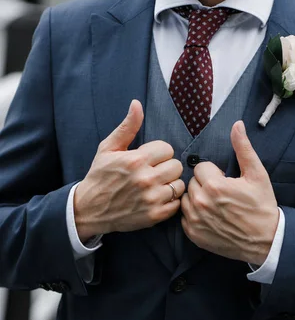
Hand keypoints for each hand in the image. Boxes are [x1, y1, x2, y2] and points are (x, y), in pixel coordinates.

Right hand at [74, 100, 184, 241]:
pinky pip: (177, 203)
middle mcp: (146, 179)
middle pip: (176, 166)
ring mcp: (151, 199)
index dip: (158, 153)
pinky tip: (157, 198)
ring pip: (179, 185)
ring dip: (170, 184)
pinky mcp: (155, 215)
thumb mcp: (108, 148)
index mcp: (136, 160)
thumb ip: (127, 127)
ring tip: (156, 186)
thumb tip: (137, 104)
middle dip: (166, 167)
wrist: (90, 209)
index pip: (167, 149)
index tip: (149, 159)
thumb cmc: (100, 176)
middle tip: (153, 172)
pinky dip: (170, 201)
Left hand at [181, 121, 278, 265]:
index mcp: (214, 185)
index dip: (215, 173)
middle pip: (192, 182)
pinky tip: (211, 217)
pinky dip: (194, 216)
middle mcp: (200, 202)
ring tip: (215, 205)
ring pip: (186, 199)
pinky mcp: (193, 234)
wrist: (266, 239)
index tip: (226, 182)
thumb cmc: (262, 205)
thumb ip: (243, 148)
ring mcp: (195, 220)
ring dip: (197, 199)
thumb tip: (237, 124)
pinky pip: (184, 217)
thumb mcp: (257, 174)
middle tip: (222, 194)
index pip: (201, 167)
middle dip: (205, 185)